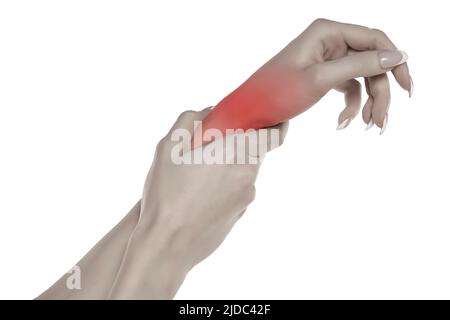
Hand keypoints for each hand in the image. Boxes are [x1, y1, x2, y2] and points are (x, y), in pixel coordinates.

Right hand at [140, 108, 287, 267]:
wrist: (167, 245)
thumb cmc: (166, 196)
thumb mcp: (168, 149)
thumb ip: (190, 121)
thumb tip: (208, 112)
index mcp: (234, 153)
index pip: (272, 134)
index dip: (277, 125)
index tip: (272, 119)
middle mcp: (247, 175)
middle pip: (254, 151)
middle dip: (239, 144)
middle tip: (213, 145)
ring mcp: (246, 197)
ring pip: (245, 171)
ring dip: (230, 166)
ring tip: (199, 175)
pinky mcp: (241, 213)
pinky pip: (239, 191)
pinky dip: (227, 186)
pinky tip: (201, 195)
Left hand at [198, 19, 411, 139]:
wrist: (249, 112)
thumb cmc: (276, 92)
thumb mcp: (320, 79)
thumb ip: (360, 65)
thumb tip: (397, 55)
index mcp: (327, 32)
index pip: (374, 39)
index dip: (394, 61)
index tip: (407, 89)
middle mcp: (329, 41)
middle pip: (370, 62)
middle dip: (379, 92)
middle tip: (381, 121)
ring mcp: (326, 59)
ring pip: (361, 78)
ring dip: (368, 102)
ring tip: (366, 126)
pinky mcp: (322, 76)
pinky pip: (347, 88)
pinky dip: (350, 105)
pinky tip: (343, 123)